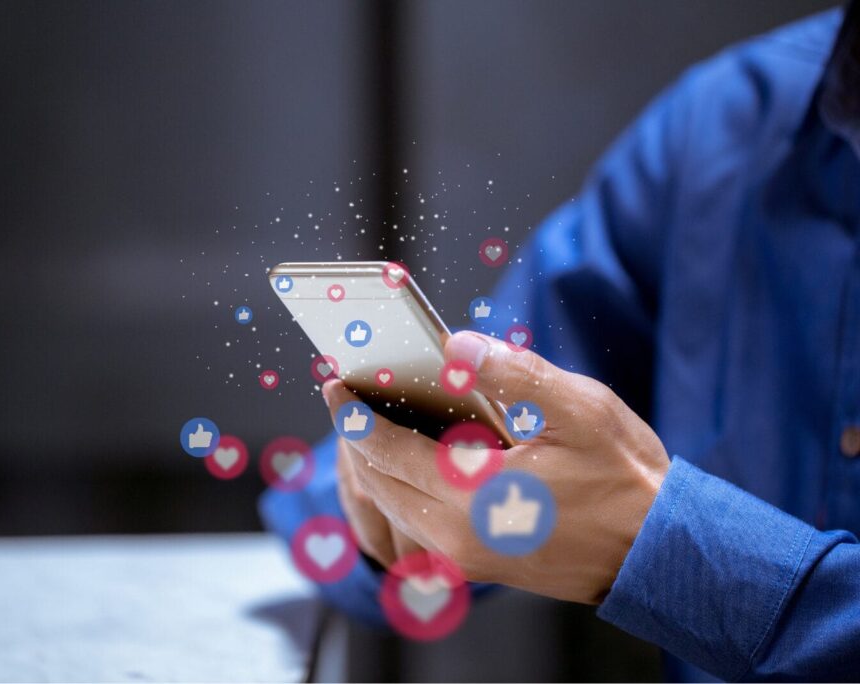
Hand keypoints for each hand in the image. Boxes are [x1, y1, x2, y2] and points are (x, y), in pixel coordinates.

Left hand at [321, 331, 669, 603]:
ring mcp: (463, 555)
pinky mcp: (475, 563)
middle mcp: (455, 534)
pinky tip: (412, 460)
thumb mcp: (579, 411)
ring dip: (375, 466)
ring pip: (392, 507)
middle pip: (377, 481)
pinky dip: (400, 490)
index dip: (354, 414)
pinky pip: (416, 525)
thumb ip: (514, 374)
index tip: (334, 383)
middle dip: (355, 438)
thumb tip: (456, 346)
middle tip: (346, 397)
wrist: (656, 553)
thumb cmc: (624, 479)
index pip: (385, 449)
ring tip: (371, 424)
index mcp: (471, 493)